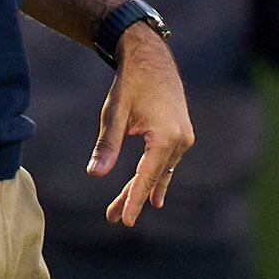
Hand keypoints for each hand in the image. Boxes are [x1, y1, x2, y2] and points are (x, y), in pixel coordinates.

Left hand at [89, 28, 194, 227]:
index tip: (124, 221)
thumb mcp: (115, 114)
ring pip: (160, 171)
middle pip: (154, 177)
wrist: (151, 57)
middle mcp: (180, 139)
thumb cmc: (131, 83)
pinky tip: (153, 196)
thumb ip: (108, 146)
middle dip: (134, 198)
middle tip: (114, 219)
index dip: (134, 200)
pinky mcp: (182, 134)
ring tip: (120, 210)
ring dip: (142, 188)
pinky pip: (167, 162)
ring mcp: (184, 137)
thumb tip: (94, 174)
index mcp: (165, 136)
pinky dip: (156, 176)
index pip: (147, 176)